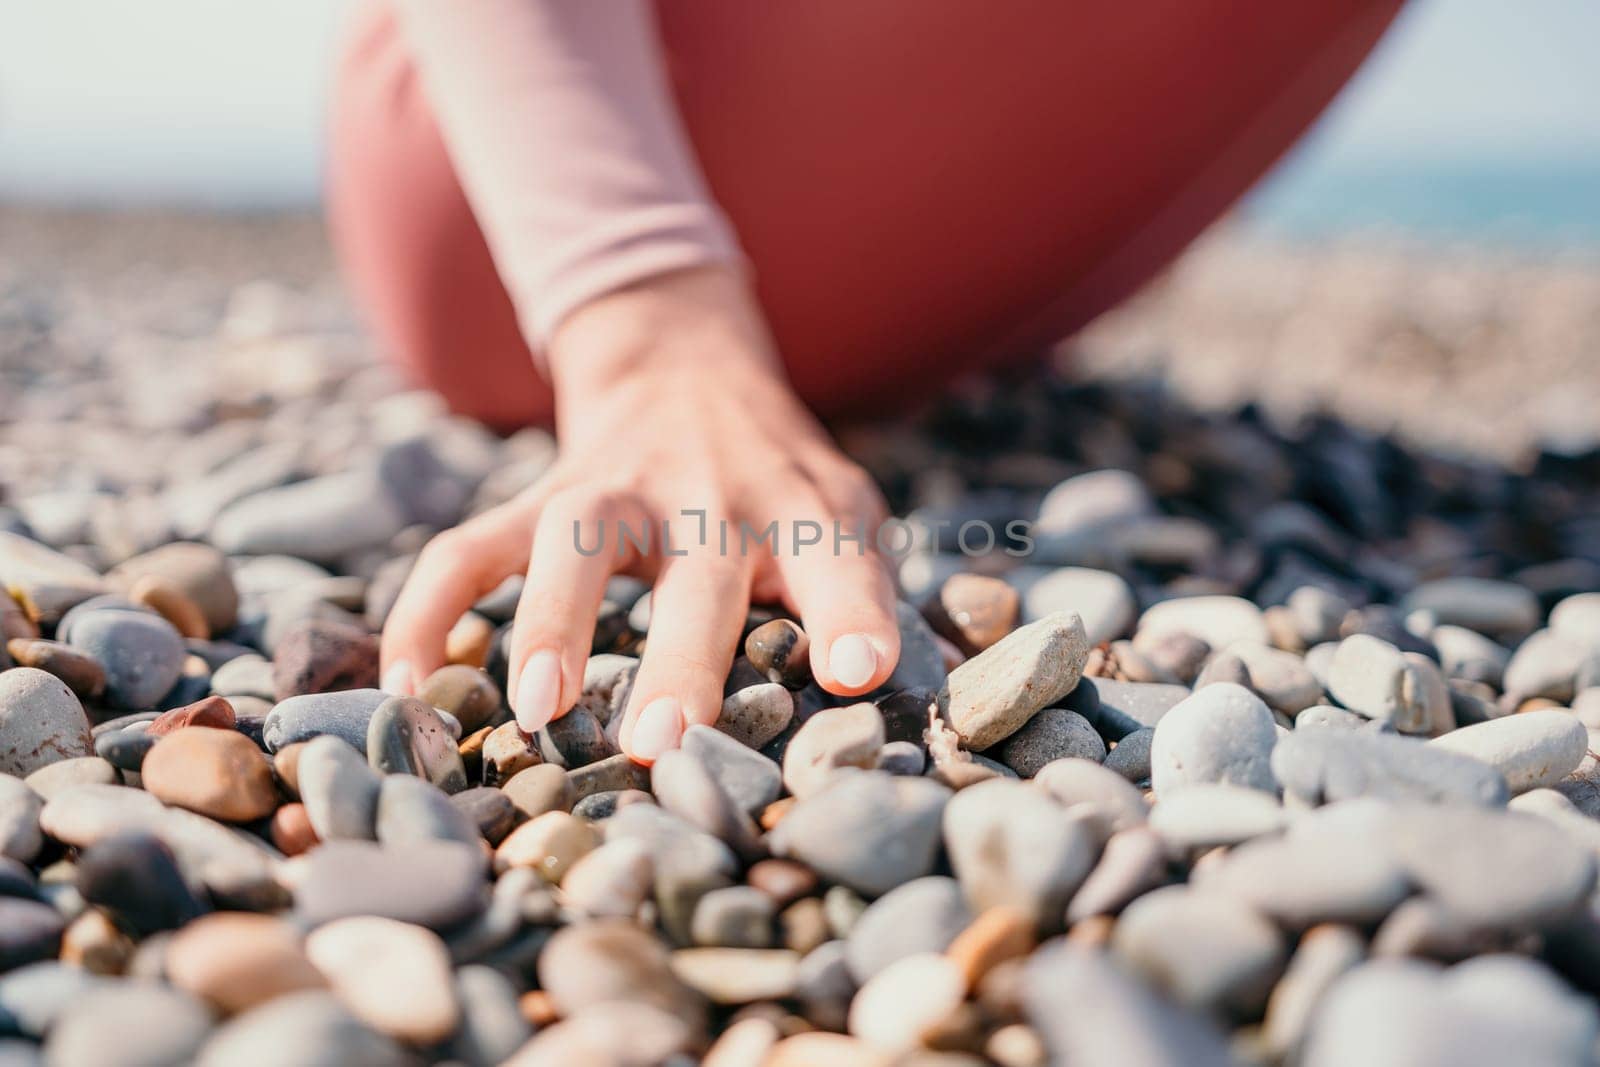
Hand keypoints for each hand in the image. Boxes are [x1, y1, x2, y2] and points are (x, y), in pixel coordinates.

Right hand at [380, 266, 901, 762]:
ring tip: (535, 709)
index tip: (858, 673)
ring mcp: (617, 490)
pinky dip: (429, 610)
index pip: (839, 560)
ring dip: (551, 621)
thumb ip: (867, 596)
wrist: (689, 372)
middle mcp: (711, 496)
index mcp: (802, 510)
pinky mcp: (541, 495)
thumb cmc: (782, 486)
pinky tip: (408, 689)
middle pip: (698, 574)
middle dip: (682, 659)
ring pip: (574, 542)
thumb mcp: (846, 518)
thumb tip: (890, 698)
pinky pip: (471, 548)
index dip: (852, 614)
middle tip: (662, 746)